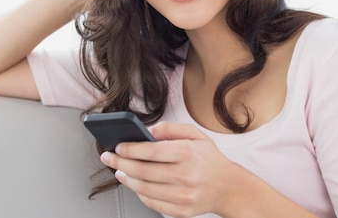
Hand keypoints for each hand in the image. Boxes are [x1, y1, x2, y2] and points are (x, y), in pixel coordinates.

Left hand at [100, 121, 236, 217]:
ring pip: (145, 189)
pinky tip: (135, 185)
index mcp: (188, 153)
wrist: (228, 187)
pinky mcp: (182, 211)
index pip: (152, 151)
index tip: (118, 146)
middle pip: (144, 171)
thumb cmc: (209, 159)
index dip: (131, 149)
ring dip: (127, 180)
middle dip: (121, 163)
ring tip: (120, 171)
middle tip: (109, 157)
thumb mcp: (195, 134)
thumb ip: (171, 128)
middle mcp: (186, 175)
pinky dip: (140, 194)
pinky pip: (153, 204)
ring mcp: (184, 196)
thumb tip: (148, 130)